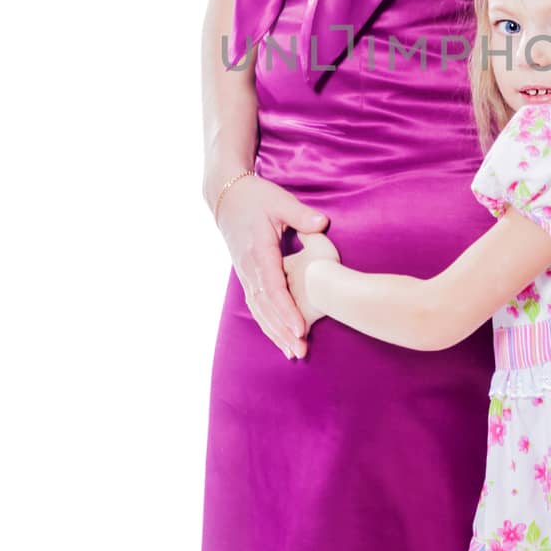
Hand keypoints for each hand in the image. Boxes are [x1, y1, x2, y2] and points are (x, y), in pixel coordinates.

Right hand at [215, 175, 328, 359]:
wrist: (228, 196)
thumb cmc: (257, 197)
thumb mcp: (280, 201)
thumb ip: (301, 215)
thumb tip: (322, 223)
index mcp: (258, 251)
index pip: (273, 287)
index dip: (286, 309)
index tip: (301, 328)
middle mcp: (249, 267)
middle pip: (265, 306)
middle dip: (282, 330)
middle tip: (300, 351)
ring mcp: (245, 274)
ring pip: (258, 310)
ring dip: (274, 332)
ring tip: (292, 353)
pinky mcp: (246, 276)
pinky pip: (256, 305)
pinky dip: (267, 324)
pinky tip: (279, 339)